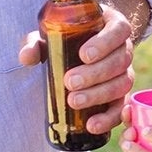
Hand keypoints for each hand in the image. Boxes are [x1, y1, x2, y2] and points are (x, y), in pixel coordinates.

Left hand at [18, 4, 135, 135]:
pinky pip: (122, 108)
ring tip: (74, 102)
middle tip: (70, 82)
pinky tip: (92, 125)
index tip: (84, 55)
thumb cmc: (64, 39)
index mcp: (111, 25)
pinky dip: (110, 118)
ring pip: (123, 84)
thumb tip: (26, 57)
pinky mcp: (121, 95)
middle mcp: (123, 49)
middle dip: (95, 74)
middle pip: (120, 60)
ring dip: (99, 95)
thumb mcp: (49, 35)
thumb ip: (36, 43)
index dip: (105, 43)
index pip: (119, 30)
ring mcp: (125, 73)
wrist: (74, 53)